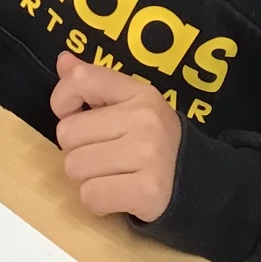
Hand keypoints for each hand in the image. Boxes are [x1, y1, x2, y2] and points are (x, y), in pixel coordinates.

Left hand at [50, 51, 181, 222]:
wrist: (197, 184)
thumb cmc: (152, 143)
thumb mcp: (130, 106)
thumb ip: (95, 83)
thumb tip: (63, 60)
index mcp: (140, 93)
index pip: (82, 79)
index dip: (63, 99)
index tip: (74, 114)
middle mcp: (145, 120)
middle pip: (67, 133)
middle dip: (78, 149)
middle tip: (105, 156)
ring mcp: (148, 155)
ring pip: (74, 167)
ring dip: (86, 178)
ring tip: (113, 175)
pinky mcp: (146, 191)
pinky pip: (90, 195)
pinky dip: (98, 201)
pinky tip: (118, 194)